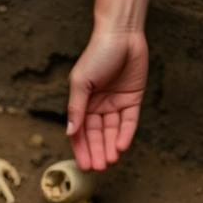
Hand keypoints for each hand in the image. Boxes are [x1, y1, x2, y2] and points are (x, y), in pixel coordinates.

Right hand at [67, 30, 147, 170]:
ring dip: (110, 147)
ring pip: (112, 131)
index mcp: (83, 102)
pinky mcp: (132, 100)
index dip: (81, 148)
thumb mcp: (81, 82)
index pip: (80, 131)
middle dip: (97, 151)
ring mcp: (116, 104)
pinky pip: (129, 122)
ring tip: (110, 161)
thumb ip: (76, 108)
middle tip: (99, 168)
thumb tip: (69, 132)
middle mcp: (98, 105)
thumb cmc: (96, 54)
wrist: (121, 34)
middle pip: (97, 134)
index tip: (84, 165)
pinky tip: (121, 146)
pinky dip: (125, 134)